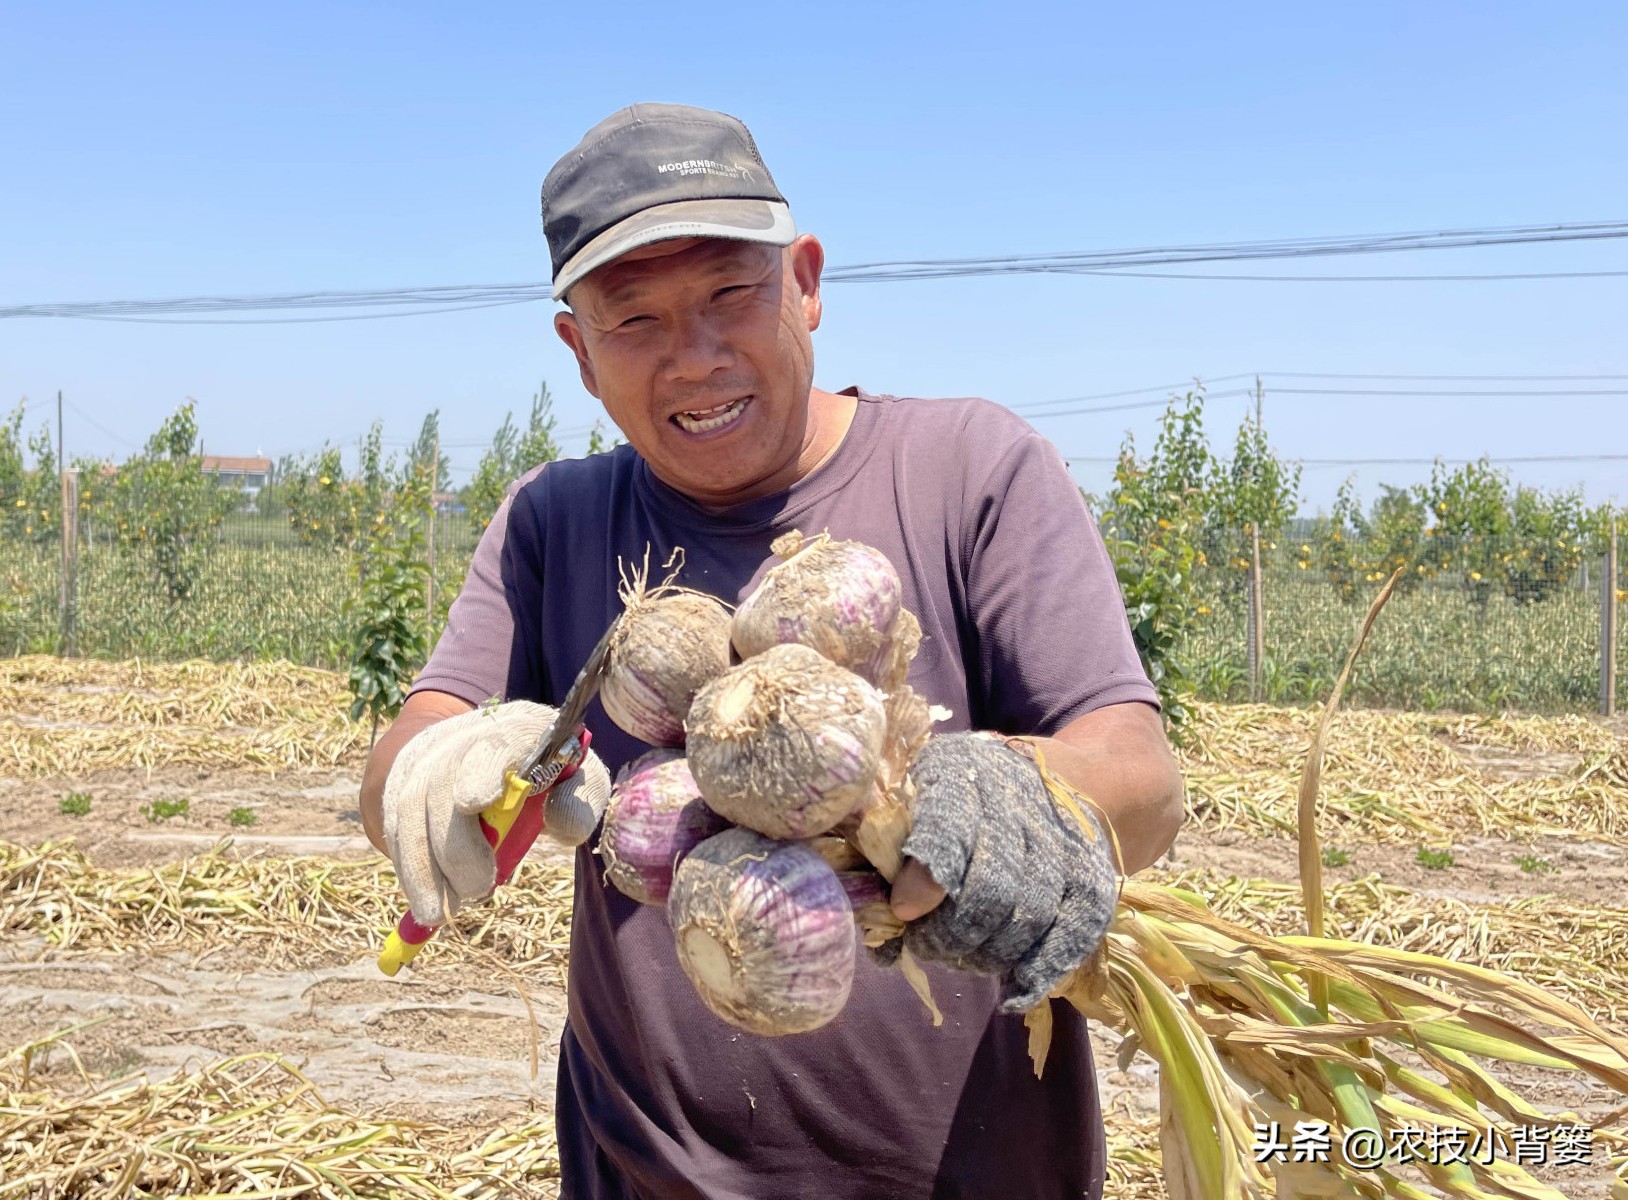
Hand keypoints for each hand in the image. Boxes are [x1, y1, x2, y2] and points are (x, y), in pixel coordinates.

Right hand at [381, 701, 609, 926]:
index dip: (482, 768)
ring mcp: (426, 760)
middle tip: (479, 888)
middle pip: (443, 780)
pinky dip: (409, 869)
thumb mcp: (577, 776)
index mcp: (517, 727)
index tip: (472, 801)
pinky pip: (395, 828)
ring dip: (423, 867)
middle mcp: (465, 737)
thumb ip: (582, 798)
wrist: (485, 748)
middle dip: (455, 842)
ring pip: (410, 809)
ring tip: (441, 912)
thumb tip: (561, 822)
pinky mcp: (399, 785)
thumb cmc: (545, 769)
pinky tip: (424, 899)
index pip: (497, 740)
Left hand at [885, 732, 1119, 1012]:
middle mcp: (1025, 809)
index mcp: (968, 775)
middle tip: (925, 945)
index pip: (951, 831)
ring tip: (959, 956)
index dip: (925, 880)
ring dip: (985, 955)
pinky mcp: (1094, 885)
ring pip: (1027, 921)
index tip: (903, 914)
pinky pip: (1069, 938)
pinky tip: (1011, 990)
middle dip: (951, 933)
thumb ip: (894, 836)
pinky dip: (1038, 973)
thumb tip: (876, 908)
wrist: (1071, 781)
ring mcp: (1066, 849)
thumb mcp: (924, 785)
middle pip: (992, 892)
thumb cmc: (972, 788)